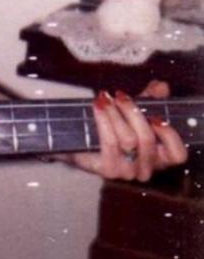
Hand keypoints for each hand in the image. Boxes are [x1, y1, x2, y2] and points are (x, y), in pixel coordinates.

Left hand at [71, 80, 187, 180]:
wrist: (82, 142)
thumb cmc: (113, 128)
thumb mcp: (133, 111)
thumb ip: (149, 99)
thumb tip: (161, 86)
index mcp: (159, 156)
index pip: (177, 155)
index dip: (169, 136)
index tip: (155, 116)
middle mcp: (147, 168)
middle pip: (147, 139)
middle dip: (132, 112)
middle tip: (119, 96)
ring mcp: (128, 171)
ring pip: (128, 139)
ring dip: (114, 114)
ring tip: (104, 99)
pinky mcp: (109, 170)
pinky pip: (109, 143)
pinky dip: (103, 120)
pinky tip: (97, 107)